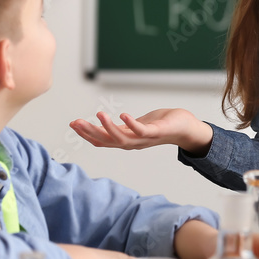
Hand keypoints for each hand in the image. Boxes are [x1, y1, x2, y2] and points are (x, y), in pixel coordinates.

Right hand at [69, 108, 212, 154]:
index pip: (102, 140)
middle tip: (76, 122)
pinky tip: (122, 115)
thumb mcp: (134, 126)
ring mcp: (144, 139)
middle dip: (90, 132)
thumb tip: (100, 125)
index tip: (72, 124)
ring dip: (108, 128)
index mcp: (126, 140)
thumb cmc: (160, 125)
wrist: (185, 128)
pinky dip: (131, 124)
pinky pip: (141, 131)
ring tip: (98, 115)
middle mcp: (133, 143)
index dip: (86, 134)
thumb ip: (119, 128)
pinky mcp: (156, 132)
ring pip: (121, 138)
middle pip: (107, 141)